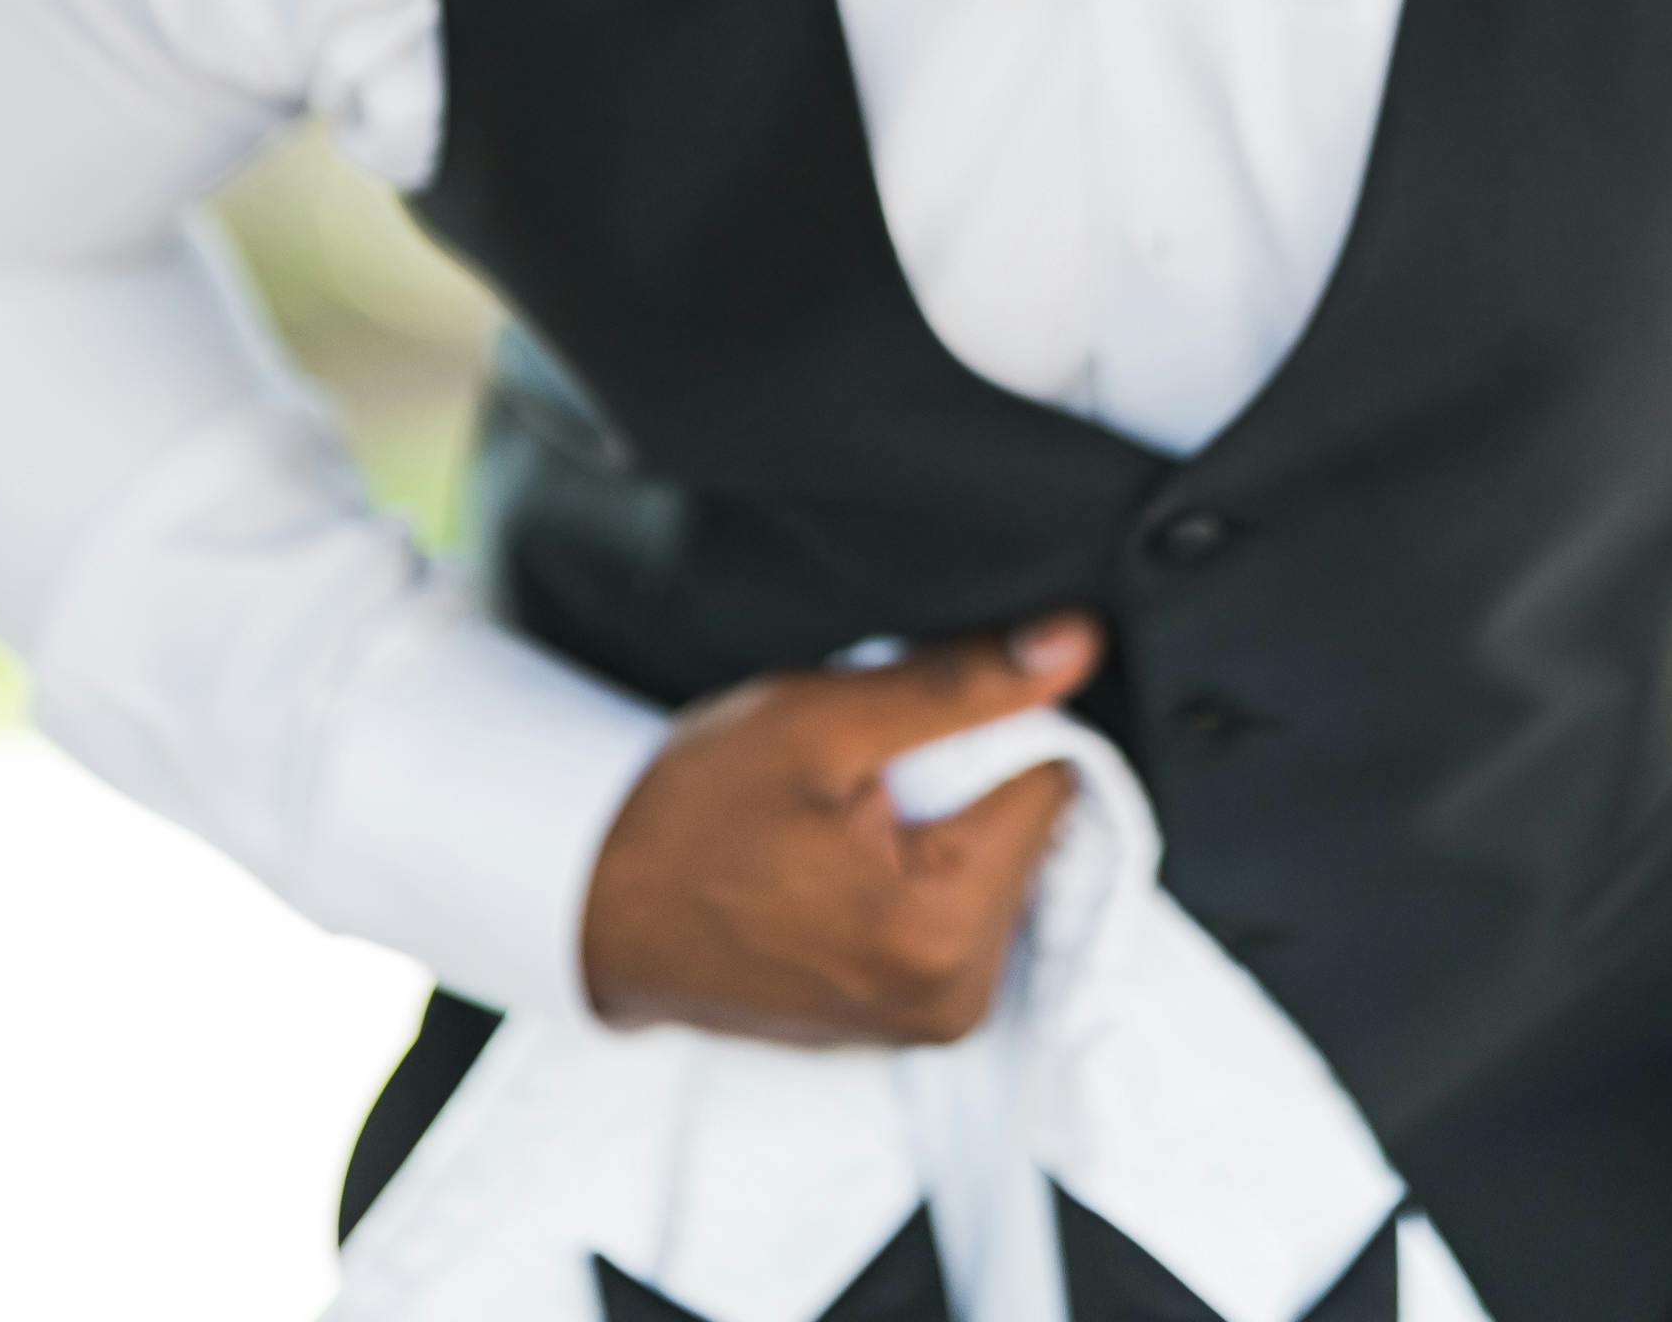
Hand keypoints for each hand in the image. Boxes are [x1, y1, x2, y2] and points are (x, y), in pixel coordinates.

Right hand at [580, 612, 1103, 1045]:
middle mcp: (954, 997)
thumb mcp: (823, 719)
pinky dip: (921, 875)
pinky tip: (843, 860)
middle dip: (969, 784)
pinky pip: (958, 919)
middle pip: (1029, 834)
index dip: (993, 727)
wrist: (594, 907)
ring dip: (946, 828)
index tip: (910, 730)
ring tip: (845, 818)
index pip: (1056, 780)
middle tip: (862, 776)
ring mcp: (929, 1023)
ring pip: (996, 873)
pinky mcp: (904, 1025)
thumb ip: (961, 685)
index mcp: (944, 926)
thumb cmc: (691, 811)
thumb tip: (1077, 646)